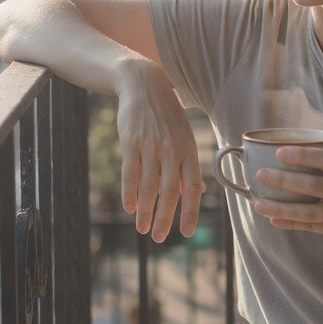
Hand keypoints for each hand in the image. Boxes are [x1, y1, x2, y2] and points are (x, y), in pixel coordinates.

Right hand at [115, 59, 204, 241]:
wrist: (144, 85)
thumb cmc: (166, 116)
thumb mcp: (183, 136)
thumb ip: (185, 164)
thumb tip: (192, 192)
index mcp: (189, 150)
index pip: (193, 187)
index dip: (190, 211)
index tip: (185, 232)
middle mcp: (172, 150)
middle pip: (170, 191)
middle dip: (165, 218)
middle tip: (159, 238)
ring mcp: (151, 146)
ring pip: (149, 186)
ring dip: (145, 211)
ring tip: (142, 229)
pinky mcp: (131, 142)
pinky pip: (130, 173)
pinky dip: (129, 193)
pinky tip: (129, 208)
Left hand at [252, 145, 322, 247]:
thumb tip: (298, 152)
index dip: (302, 155)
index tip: (279, 152)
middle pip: (312, 185)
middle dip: (284, 180)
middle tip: (260, 174)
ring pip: (308, 212)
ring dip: (281, 208)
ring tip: (259, 204)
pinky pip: (312, 227)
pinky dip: (291, 223)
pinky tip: (274, 219)